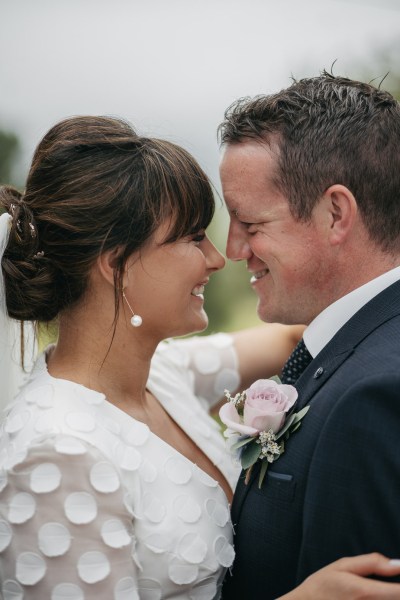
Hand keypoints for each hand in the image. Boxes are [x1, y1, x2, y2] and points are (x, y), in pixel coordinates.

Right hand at [279, 553, 399, 598]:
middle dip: (396, 592)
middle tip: (389, 585)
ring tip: (385, 591)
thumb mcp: (343, 566)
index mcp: (365, 591)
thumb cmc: (323, 585)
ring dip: (389, 597)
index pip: (399, 593)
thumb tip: (398, 564)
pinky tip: (375, 597)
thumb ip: (372, 563)